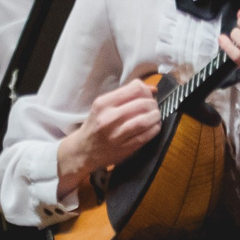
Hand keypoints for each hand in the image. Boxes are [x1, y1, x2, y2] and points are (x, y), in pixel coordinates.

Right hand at [55, 77, 160, 195]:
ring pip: (145, 120)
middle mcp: (109, 118)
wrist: (83, 150)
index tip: (147, 95)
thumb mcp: (104, 106)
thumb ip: (127, 95)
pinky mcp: (125, 148)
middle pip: (142, 104)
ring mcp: (117, 134)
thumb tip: (152, 89)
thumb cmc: (96, 125)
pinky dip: (155, 128)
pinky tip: (153, 126)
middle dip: (153, 104)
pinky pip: (146, 135)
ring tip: (154, 116)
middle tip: (152, 107)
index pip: (135, 89)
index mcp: (103, 104)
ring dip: (155, 116)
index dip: (146, 90)